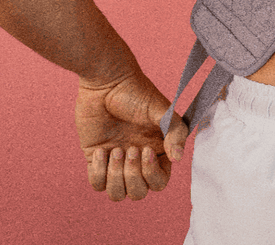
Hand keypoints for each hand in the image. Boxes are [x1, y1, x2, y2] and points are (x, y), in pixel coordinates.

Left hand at [76, 69, 189, 201]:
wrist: (106, 81)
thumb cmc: (135, 92)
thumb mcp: (160, 110)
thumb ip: (174, 132)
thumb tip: (179, 157)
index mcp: (157, 151)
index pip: (159, 182)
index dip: (152, 174)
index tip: (146, 151)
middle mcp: (137, 160)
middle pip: (138, 192)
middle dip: (132, 177)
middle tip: (130, 149)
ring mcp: (116, 161)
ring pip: (117, 194)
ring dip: (115, 177)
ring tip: (114, 150)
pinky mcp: (95, 159)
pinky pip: (97, 184)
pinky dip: (98, 171)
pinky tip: (101, 149)